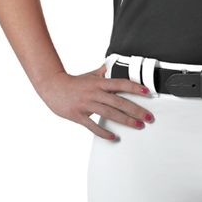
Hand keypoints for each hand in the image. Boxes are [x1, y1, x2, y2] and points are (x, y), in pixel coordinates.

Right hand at [36, 63, 154, 140]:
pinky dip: (103, 132)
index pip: (121, 84)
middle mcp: (95, 93)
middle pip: (119, 102)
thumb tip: (114, 65)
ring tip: (138, 125)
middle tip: (149, 116)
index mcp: (99, 82)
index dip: (135, 87)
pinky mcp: (78, 115)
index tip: (147, 92)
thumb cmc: (74, 82)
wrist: (53, 87)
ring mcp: (87, 104)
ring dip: (126, 120)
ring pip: (109, 113)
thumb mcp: (91, 74)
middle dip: (136, 109)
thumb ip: (104, 71)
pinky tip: (114, 137)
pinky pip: (93, 126)